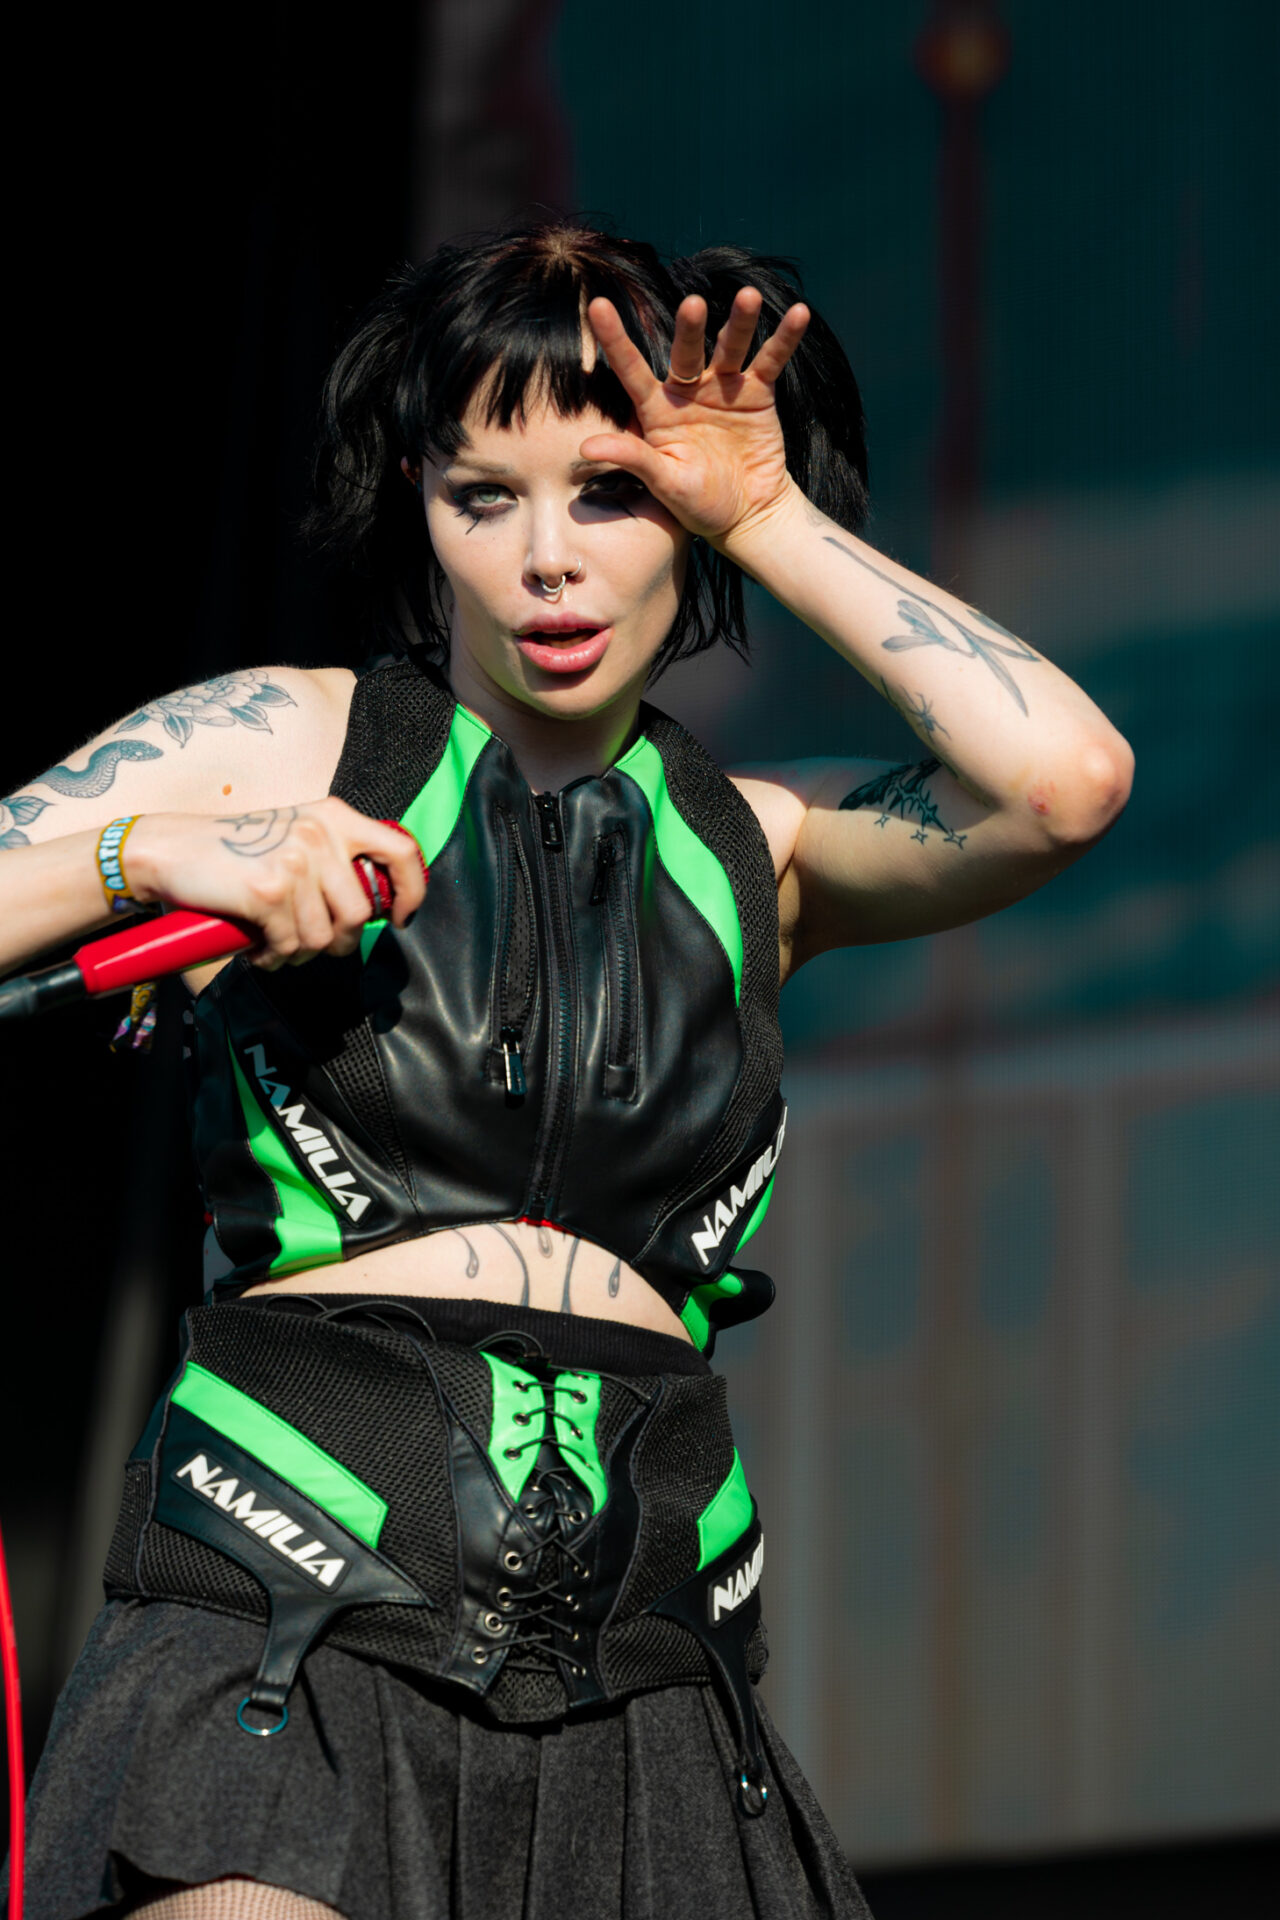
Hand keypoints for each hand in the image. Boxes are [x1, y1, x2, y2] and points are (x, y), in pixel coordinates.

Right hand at [124, 798, 426, 967]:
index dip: (412, 892)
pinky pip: (290, 946)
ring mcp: (296, 861)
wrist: (168, 849)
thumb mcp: (295, 836)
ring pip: (323, 937)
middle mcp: (320, 833)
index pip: (401, 851)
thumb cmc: (232, 851)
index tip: (399, 917)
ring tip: (273, 941)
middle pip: (359, 913)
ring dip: (298, 952)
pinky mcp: (270, 891)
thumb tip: (372, 910)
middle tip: (309, 943)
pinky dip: (272, 957)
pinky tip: (254, 946)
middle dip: (338, 942)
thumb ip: (335, 860)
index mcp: (334, 816)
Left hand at [580, 290, 809, 547]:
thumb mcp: (663, 482)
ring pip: (729, 347)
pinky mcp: (757, 392)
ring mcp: (723, 388)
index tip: (597, 305)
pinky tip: (799, 314)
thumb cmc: (698, 503)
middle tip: (693, 305)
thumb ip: (632, 458)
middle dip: (690, 329)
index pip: (631, 370)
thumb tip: (585, 448)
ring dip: (740, 322)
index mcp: (658, 409)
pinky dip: (785, 338)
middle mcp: (688, 390)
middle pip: (686, 351)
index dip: (615, 339)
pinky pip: (771, 360)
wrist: (748, 515)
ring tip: (750, 296)